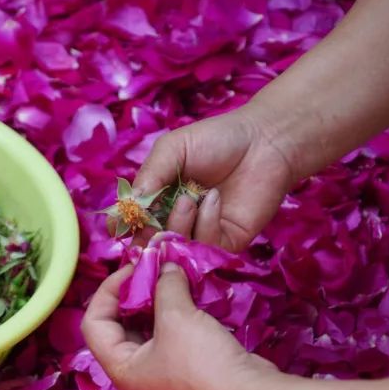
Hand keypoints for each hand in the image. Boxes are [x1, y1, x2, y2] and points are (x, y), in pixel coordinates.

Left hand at [81, 263, 276, 389]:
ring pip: (145, 329)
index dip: (107, 291)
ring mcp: (160, 374)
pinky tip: (185, 294)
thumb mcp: (177, 316)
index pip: (93, 323)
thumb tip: (165, 265)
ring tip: (168, 276)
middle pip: (118, 325)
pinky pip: (168, 336)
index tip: (132, 269)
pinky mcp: (184, 370)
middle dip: (132, 294)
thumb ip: (165, 286)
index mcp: (120, 369)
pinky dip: (172, 314)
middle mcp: (135, 375)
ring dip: (154, 302)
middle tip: (150, 269)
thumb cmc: (202, 362)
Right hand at [136, 104, 299, 252]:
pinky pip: (205, 247)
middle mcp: (175, 221)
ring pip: (176, 250)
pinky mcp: (226, 243)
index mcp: (157, 200)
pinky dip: (205, 225)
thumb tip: (129, 204)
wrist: (265, 141)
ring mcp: (200, 234)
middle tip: (150, 221)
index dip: (125, 226)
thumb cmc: (217, 139)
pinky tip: (214, 199)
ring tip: (189, 200)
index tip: (122, 221)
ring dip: (177, 227)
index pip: (132, 223)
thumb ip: (150, 174)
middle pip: (149, 244)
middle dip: (147, 235)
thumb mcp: (173, 149)